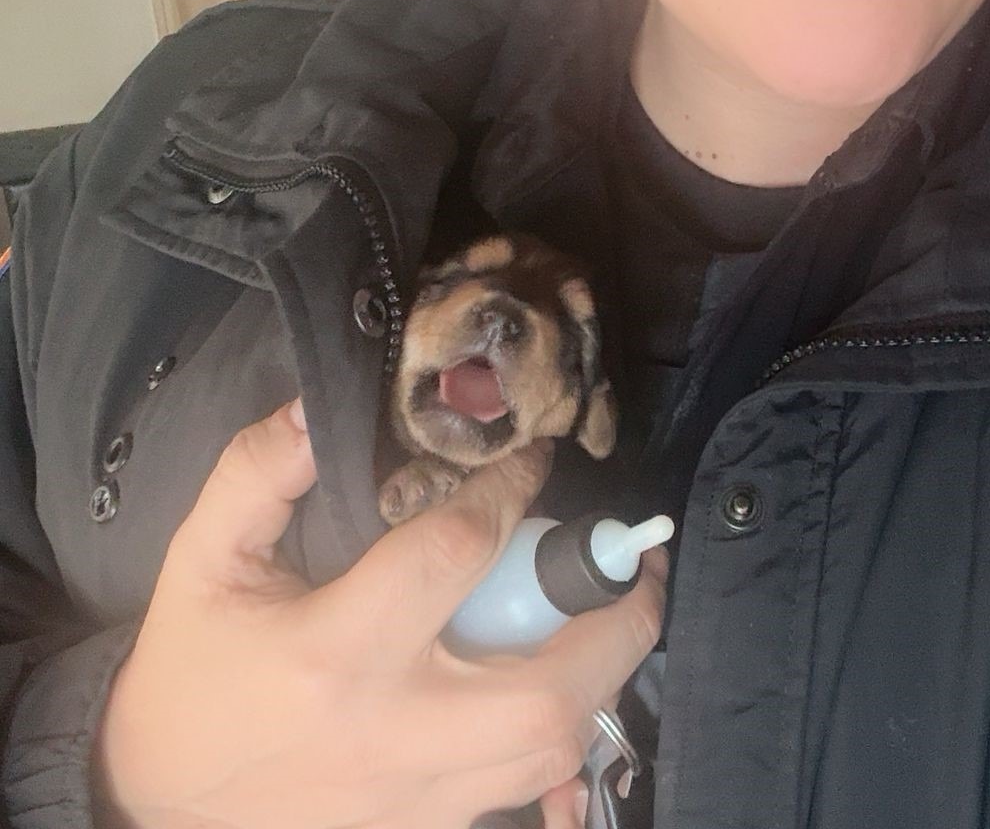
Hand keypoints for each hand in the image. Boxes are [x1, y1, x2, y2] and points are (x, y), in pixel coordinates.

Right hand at [95, 400, 665, 828]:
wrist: (153, 804)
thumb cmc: (190, 673)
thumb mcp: (201, 560)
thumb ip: (257, 472)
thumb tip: (318, 404)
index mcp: (336, 651)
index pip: (454, 553)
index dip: (511, 489)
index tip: (535, 455)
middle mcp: (394, 731)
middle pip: (546, 690)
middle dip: (612, 618)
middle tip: (631, 558)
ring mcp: (418, 798)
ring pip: (553, 753)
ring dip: (603, 676)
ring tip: (612, 612)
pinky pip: (526, 793)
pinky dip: (562, 740)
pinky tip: (565, 689)